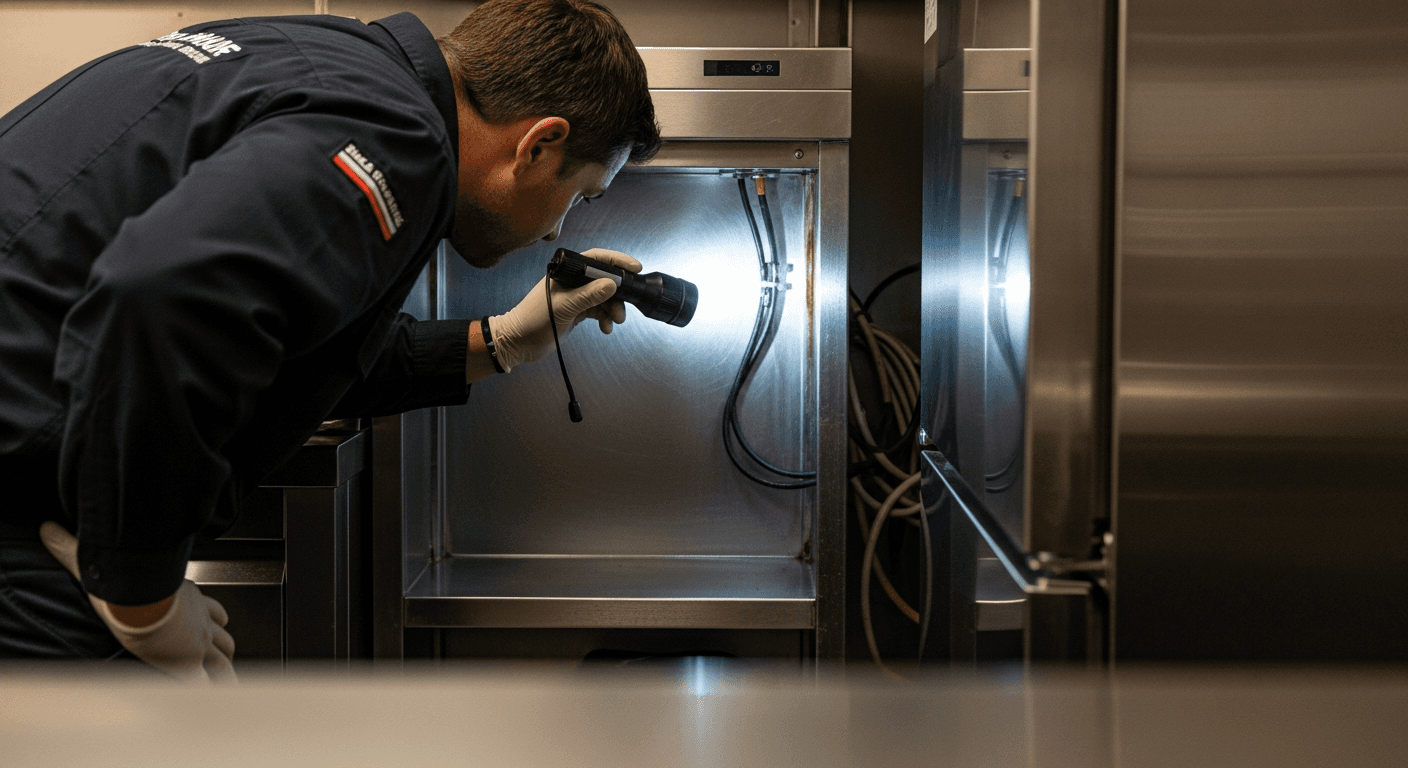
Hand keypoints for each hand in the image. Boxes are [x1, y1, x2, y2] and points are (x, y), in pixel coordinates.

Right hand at [39, 522, 236, 683]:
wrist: (139, 602)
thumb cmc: (127, 584)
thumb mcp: (107, 565)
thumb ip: (77, 549)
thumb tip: (50, 530)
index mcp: (188, 598)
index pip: (212, 609)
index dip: (215, 617)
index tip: (214, 620)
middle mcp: (199, 621)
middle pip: (224, 637)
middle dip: (224, 649)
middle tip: (223, 658)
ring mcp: (198, 643)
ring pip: (223, 660)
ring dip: (223, 672)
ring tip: (224, 684)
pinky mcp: (189, 663)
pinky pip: (204, 682)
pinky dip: (206, 691)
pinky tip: (204, 699)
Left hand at [488, 248, 641, 371]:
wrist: (517, 343)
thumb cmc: (531, 321)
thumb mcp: (563, 307)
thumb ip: (588, 295)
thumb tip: (612, 284)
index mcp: (565, 272)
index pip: (596, 259)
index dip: (617, 261)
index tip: (635, 267)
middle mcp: (571, 281)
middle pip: (604, 280)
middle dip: (618, 292)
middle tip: (626, 304)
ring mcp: (574, 296)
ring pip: (603, 297)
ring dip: (613, 308)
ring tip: (616, 320)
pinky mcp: (576, 311)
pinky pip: (598, 311)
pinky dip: (605, 318)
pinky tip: (606, 328)